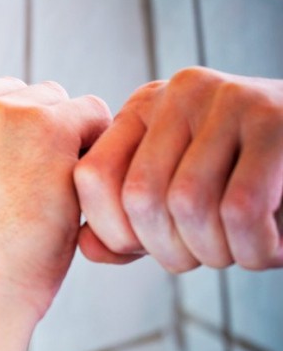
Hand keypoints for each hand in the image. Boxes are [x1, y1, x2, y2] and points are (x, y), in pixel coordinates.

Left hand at [74, 66, 282, 271]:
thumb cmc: (246, 183)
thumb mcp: (175, 199)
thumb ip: (127, 227)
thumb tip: (87, 247)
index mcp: (142, 109)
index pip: (92, 177)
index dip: (114, 232)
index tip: (151, 249)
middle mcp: (178, 94)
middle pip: (139, 197)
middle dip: (168, 251)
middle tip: (206, 257)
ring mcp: (228, 99)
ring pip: (188, 203)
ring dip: (213, 252)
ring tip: (240, 252)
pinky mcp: (276, 120)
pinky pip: (241, 207)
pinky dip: (253, 249)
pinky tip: (271, 249)